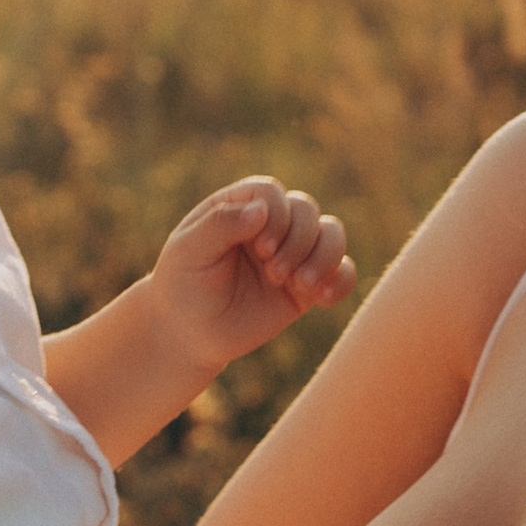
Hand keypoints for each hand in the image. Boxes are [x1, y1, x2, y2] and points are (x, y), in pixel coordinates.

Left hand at [151, 178, 354, 376]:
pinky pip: (342, 272)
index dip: (276, 216)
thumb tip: (261, 210)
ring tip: (302, 286)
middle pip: (306, 211)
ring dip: (324, 258)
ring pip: (331, 235)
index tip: (261, 249)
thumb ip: (220, 225)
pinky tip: (324, 298)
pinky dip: (342, 280)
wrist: (190, 332)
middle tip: (275, 273)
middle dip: (298, 241)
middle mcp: (270, 224)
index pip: (272, 193)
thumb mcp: (189, 251)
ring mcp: (292, 253)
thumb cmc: (183, 284)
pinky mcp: (307, 285)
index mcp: (240, 206)